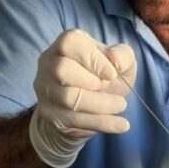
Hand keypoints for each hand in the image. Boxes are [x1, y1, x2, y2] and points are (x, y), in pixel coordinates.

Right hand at [28, 29, 136, 167]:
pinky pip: (73, 120)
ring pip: (68, 98)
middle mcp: (49, 63)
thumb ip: (123, 55)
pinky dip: (101, 123)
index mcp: (66, 44)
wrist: (88, 109)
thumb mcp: (121, 63)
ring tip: (121, 105)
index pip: (70, 42)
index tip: (112, 73)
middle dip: (92, 81)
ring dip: (100, 104)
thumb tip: (115, 60)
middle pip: (62, 69)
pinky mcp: (48, 113)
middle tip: (108, 86)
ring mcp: (45, 89)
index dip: (93, 58)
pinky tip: (121, 125)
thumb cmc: (104, 78)